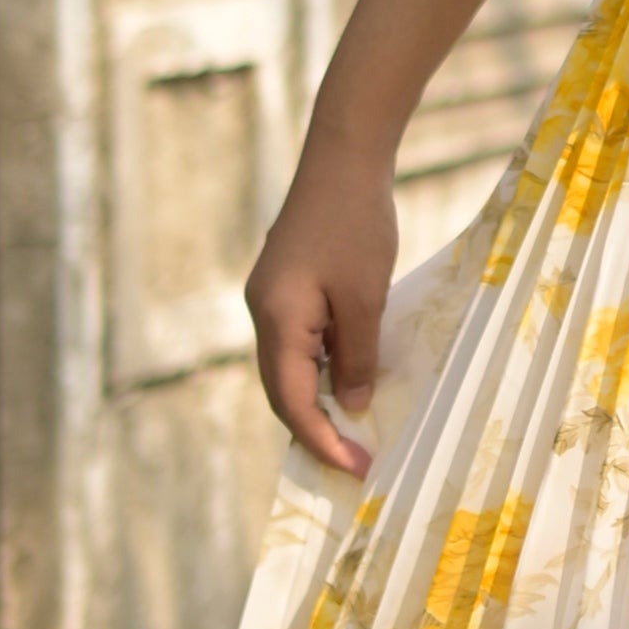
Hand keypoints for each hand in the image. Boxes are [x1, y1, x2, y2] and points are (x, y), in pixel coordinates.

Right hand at [244, 126, 399, 475]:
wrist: (342, 159)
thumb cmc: (357, 225)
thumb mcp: (366, 298)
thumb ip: (357, 355)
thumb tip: (351, 405)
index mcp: (277, 320)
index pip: (292, 401)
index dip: (322, 441)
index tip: (356, 468)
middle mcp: (262, 314)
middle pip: (281, 392)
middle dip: (314, 432)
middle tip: (354, 462)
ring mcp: (269, 300)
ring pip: (288, 369)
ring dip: (315, 404)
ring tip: (353, 433)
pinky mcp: (284, 288)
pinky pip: (296, 345)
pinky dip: (318, 372)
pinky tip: (348, 382)